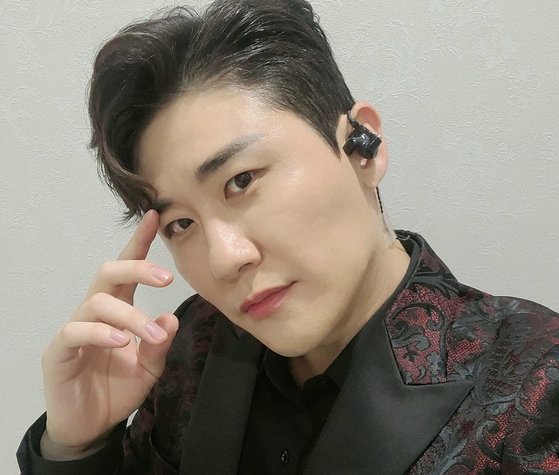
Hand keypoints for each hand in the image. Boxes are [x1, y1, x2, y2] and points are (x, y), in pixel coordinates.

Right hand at [41, 210, 178, 456]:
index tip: (154, 217)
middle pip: (108, 273)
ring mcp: (75, 328)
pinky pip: (76, 331)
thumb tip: (171, 317)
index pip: (127, 269)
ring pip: (98, 302)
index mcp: (118, 309)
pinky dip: (101, 333)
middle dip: (137, 268)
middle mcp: (96, 311)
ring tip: (152, 337)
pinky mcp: (59, 350)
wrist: (91, 425)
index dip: (138, 243)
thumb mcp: (149, 367)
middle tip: (166, 278)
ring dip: (131, 316)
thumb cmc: (117, 388)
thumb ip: (160, 342)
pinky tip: (121, 341)